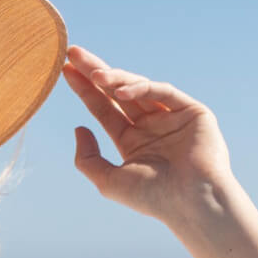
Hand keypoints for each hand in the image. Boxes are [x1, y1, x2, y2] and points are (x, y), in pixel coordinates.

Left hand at [62, 44, 233, 221]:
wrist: (191, 204)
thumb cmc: (153, 198)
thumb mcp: (109, 181)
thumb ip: (88, 158)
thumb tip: (78, 127)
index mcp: (132, 141)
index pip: (103, 108)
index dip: (85, 89)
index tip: (65, 71)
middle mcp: (151, 125)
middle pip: (117, 91)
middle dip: (96, 71)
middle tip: (74, 53)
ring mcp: (171, 116)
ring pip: (138, 88)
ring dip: (115, 79)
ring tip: (95, 75)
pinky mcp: (192, 111)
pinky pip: (163, 92)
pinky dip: (142, 88)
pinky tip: (121, 92)